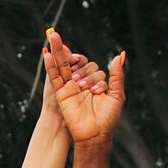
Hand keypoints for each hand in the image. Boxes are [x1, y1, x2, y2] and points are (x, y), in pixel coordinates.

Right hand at [44, 30, 124, 144]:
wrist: (96, 135)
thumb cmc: (108, 118)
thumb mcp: (117, 94)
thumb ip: (117, 74)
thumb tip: (121, 54)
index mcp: (93, 83)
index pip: (90, 67)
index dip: (94, 76)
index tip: (98, 91)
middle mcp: (80, 83)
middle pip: (71, 62)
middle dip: (64, 48)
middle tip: (55, 33)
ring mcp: (69, 88)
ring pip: (62, 66)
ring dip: (57, 50)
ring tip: (52, 35)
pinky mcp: (61, 94)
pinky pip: (55, 78)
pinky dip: (50, 66)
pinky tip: (47, 53)